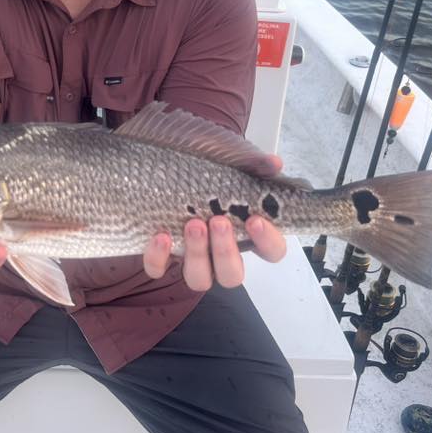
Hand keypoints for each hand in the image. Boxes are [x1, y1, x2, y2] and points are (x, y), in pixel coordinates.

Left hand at [143, 151, 287, 289]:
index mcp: (245, 231)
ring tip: (193, 224)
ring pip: (199, 278)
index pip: (271, 251)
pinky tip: (161, 236)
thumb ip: (253, 162)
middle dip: (226, 251)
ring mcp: (190, 255)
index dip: (268, 241)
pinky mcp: (161, 254)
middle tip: (218, 221)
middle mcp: (220, 250)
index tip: (256, 220)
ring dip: (197, 255)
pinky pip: (159, 269)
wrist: (168, 154)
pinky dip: (158, 258)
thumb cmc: (206, 162)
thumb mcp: (230, 157)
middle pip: (232, 275)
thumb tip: (273, 163)